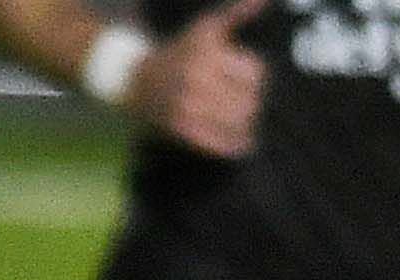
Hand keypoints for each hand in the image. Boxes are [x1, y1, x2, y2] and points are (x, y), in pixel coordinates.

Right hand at [124, 0, 267, 158]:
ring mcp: (189, 106)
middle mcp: (196, 78)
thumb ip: (235, 14)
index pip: (256, 74)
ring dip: (245, 122)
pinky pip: (228, 144)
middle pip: (251, 101)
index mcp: (204, 52)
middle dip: (250, 100)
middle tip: (239, 99)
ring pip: (242, 123)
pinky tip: (231, 132)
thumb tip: (264, 0)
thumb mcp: (205, 29)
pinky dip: (236, 142)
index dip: (253, 76)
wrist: (135, 80)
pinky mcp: (185, 130)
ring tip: (234, 115)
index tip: (240, 76)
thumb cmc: (179, 52)